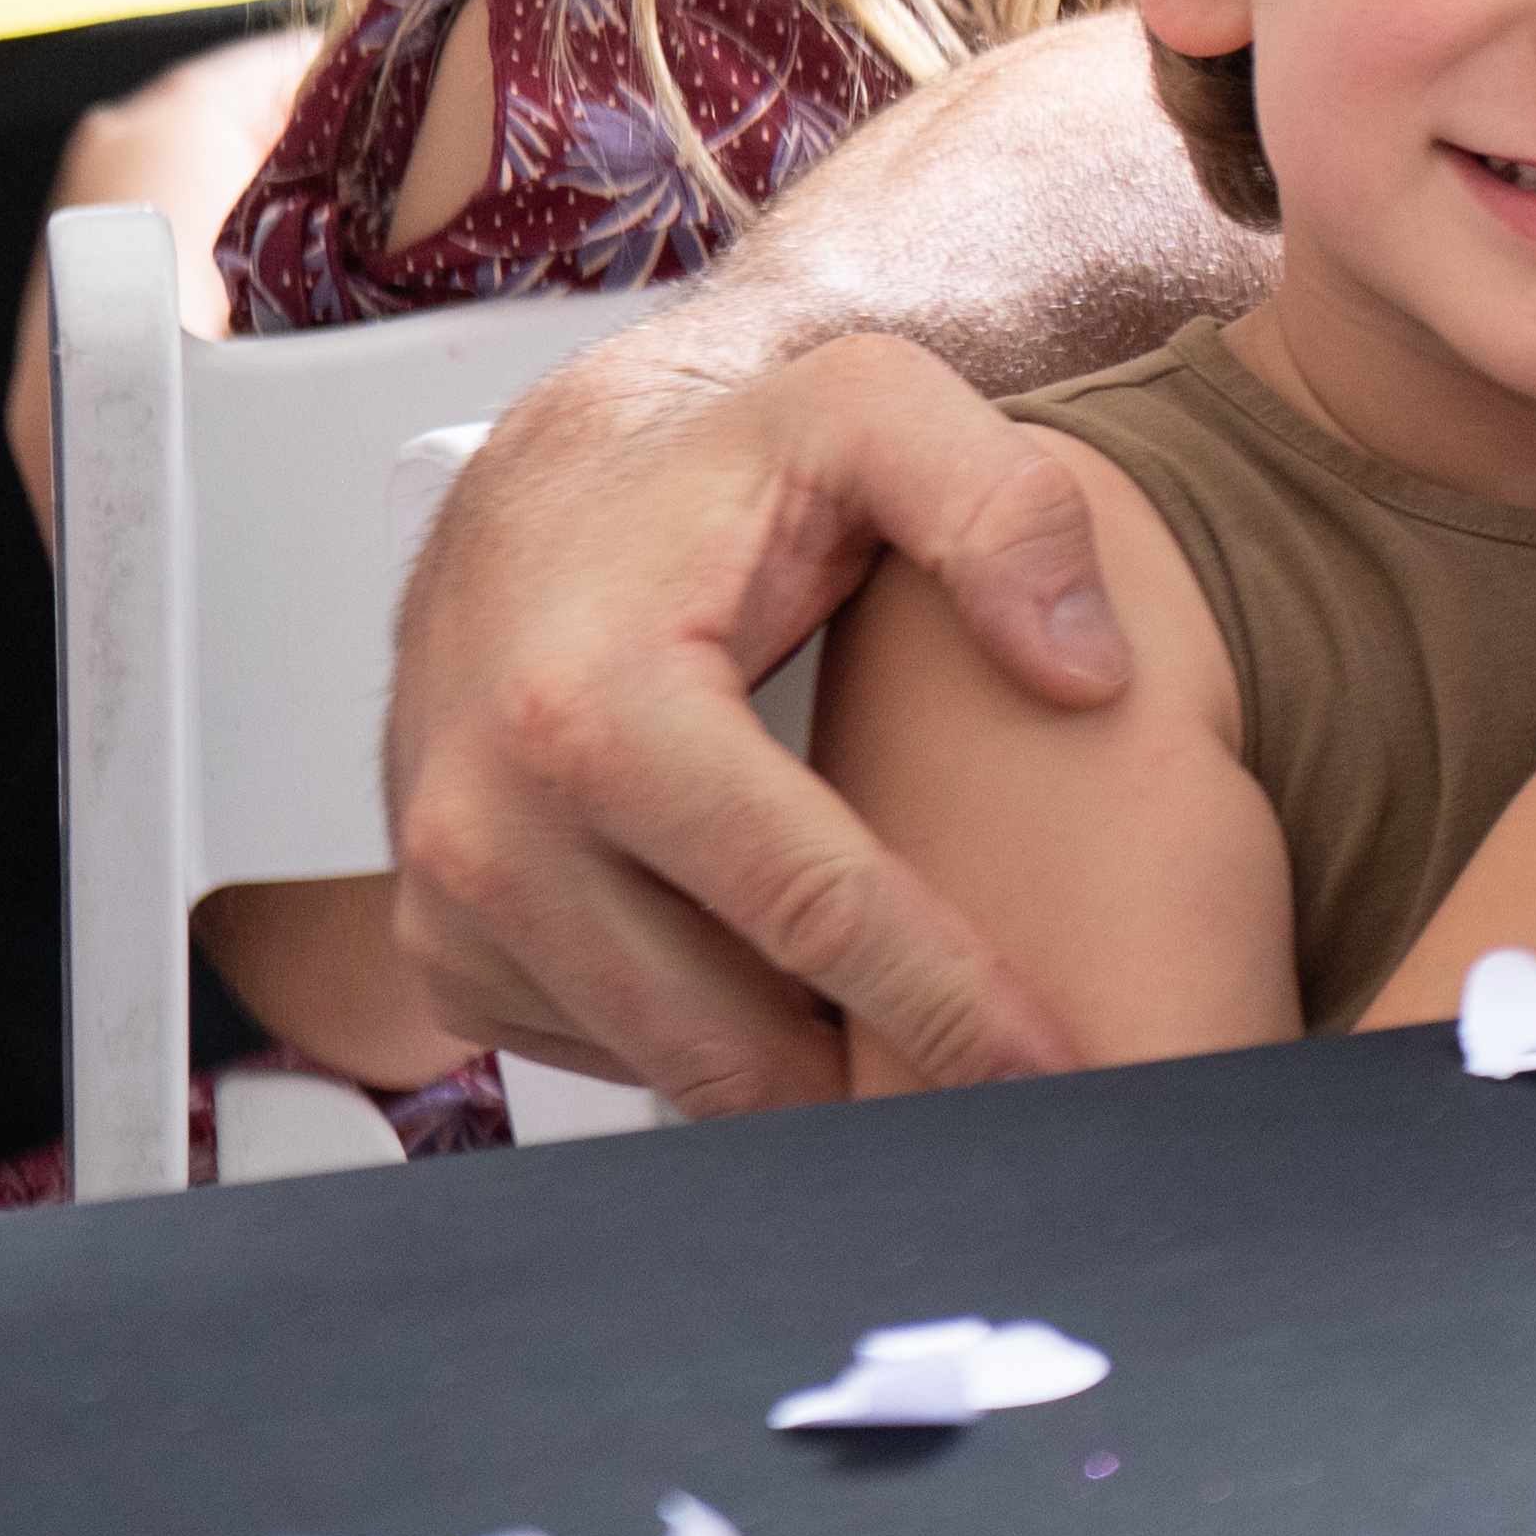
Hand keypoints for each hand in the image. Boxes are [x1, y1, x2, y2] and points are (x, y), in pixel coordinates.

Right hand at [382, 333, 1130, 1110]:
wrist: (546, 491)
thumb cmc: (725, 459)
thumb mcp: (880, 409)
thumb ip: (1004, 507)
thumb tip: (1085, 669)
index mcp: (599, 709)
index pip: (812, 911)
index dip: (953, 1006)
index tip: (1066, 1072)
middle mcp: (496, 828)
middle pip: (733, 1039)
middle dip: (893, 1097)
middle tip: (1036, 1125)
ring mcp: (455, 907)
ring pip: (675, 1072)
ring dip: (816, 1096)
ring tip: (959, 1085)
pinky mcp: (450, 955)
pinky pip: (613, 1055)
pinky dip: (724, 1057)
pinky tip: (832, 1019)